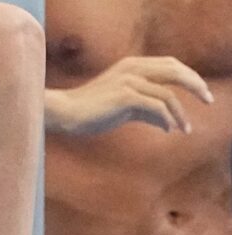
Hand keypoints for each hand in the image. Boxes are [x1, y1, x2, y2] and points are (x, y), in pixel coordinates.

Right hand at [47, 56, 213, 135]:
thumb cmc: (90, 112)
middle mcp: (132, 68)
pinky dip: (167, 119)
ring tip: (186, 129)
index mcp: (132, 65)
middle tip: (209, 100)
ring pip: (168, 94)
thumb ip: (145, 109)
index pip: (170, 64)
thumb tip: (168, 122)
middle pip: (176, 71)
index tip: (201, 92)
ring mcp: (129, 81)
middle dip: (196, 85)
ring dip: (180, 113)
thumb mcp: (123, 106)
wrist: (64, 113)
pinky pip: (157, 107)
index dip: (189, 76)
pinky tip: (168, 129)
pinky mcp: (125, 96)